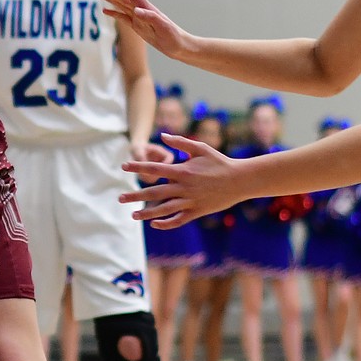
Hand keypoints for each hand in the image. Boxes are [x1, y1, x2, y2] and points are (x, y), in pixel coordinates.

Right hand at [91, 0, 190, 60]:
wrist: (180, 46)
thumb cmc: (174, 37)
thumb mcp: (163, 28)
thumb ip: (150, 18)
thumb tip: (136, 10)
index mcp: (146, 8)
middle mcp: (141, 10)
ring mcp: (138, 18)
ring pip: (120, 4)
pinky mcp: (138, 26)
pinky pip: (123, 17)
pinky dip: (113, 12)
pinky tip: (105, 10)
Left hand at [119, 133, 246, 227]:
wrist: (240, 180)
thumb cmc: (219, 162)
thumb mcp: (200, 148)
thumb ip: (180, 142)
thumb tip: (161, 136)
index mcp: (182, 170)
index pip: (154, 168)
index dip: (138, 167)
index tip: (123, 166)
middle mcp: (184, 187)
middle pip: (154, 192)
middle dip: (135, 195)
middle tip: (120, 198)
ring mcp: (190, 201)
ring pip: (164, 209)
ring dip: (147, 214)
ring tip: (132, 215)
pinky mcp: (197, 211)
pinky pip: (178, 220)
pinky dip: (166, 223)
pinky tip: (154, 224)